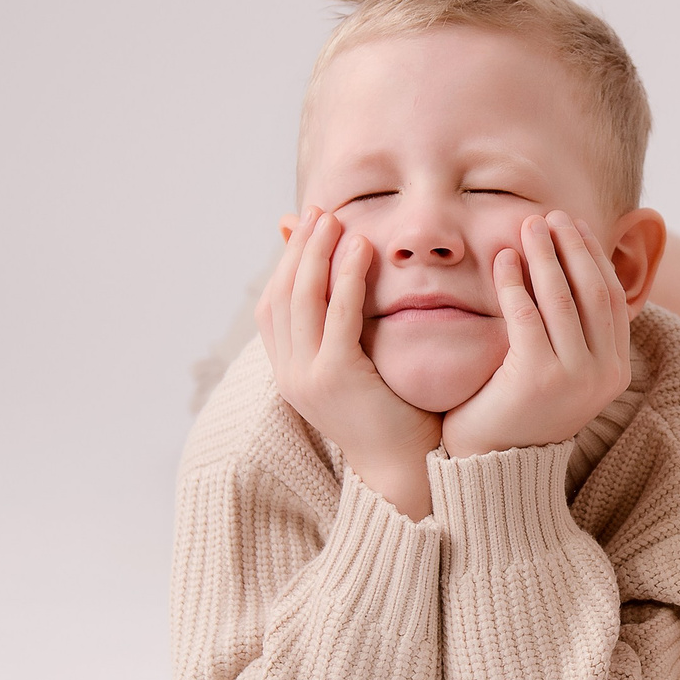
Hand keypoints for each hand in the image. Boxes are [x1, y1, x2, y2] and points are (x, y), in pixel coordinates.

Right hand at [256, 208, 442, 518]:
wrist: (406, 468)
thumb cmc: (394, 415)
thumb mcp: (362, 363)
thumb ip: (350, 325)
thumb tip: (348, 282)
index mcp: (290, 372)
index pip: (273, 305)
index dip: (286, 262)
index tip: (307, 226)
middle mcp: (290, 374)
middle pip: (281, 295)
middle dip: (298, 249)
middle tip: (319, 212)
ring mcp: (307, 378)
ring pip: (301, 300)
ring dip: (317, 254)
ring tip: (335, 221)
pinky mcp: (336, 379)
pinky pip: (337, 318)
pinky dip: (345, 280)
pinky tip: (360, 251)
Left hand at [439, 210, 631, 458]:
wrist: (491, 464)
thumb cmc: (520, 410)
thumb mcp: (562, 370)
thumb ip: (575, 332)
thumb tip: (574, 268)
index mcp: (616, 371)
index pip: (612, 299)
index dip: (594, 257)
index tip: (574, 226)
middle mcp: (604, 375)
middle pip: (593, 292)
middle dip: (572, 247)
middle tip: (549, 216)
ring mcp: (575, 378)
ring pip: (564, 298)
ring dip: (544, 255)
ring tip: (527, 226)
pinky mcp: (538, 378)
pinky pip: (527, 316)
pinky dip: (514, 282)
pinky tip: (502, 260)